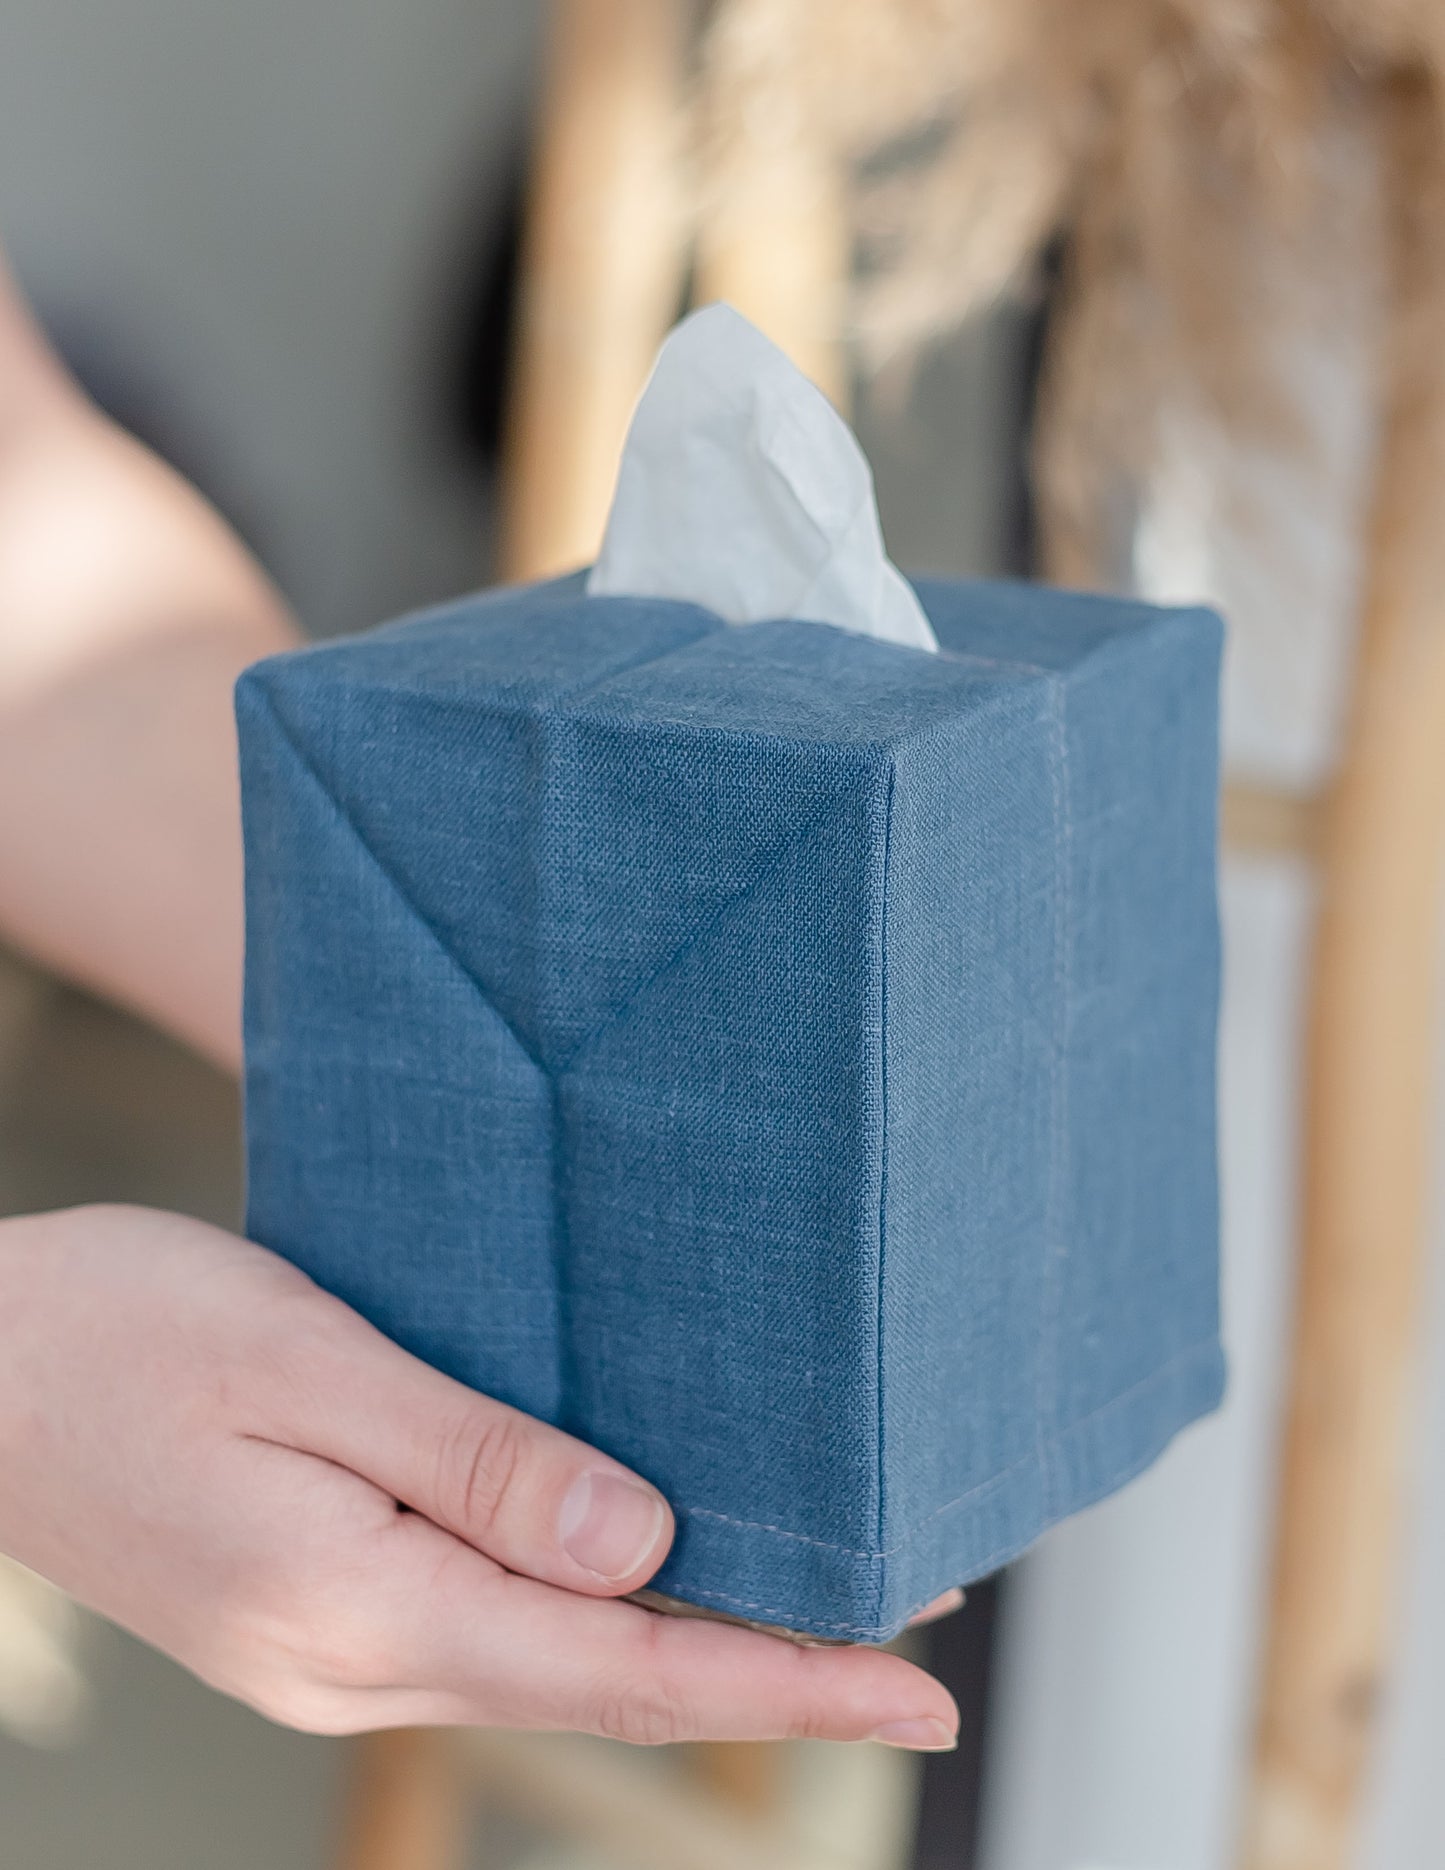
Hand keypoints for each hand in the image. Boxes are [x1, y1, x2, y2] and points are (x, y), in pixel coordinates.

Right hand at [0, 1205, 959, 1748]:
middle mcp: (352, 1663)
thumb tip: (640, 1546)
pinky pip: (492, 1633)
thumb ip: (475, 1458)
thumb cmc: (118, 1330)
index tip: (919, 1696)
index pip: (626, 1669)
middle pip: (608, 1687)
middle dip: (770, 1673)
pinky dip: (599, 1618)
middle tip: (916, 1650)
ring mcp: (327, 1654)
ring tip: (815, 1607)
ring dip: (692, 1647)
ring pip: (556, 1667)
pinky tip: (646, 1572)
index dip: (787, 1682)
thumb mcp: (303, 1360)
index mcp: (359, 1604)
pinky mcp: (313, 1615)